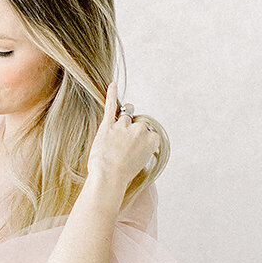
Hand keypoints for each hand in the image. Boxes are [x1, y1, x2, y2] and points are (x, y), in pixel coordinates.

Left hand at [85, 80, 159, 197]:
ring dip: (121, 123)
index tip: (135, 150)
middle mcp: (140, 129)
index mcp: (153, 139)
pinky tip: (113, 85)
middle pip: (137, 123)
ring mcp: (124, 125)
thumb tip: (135, 140)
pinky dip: (111, 94)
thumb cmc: (124, 175)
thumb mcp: (142, 163)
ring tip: (114, 136)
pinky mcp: (108, 124)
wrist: (109, 177)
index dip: (141, 141)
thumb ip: (142, 147)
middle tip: (122, 148)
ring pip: (125, 116)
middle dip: (131, 132)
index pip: (150, 133)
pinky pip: (111, 106)